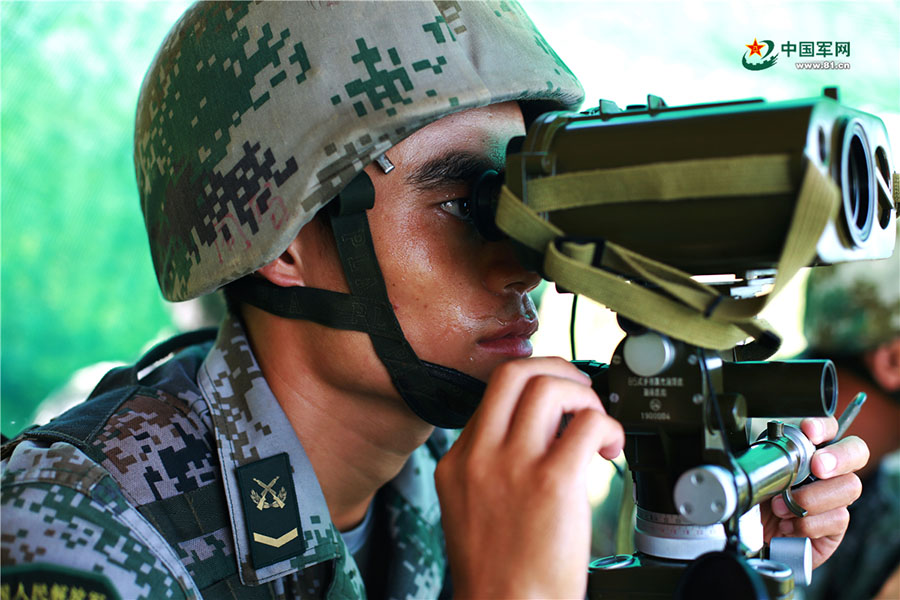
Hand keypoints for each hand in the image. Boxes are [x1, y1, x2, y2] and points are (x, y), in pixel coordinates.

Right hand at [435, 357, 624, 598]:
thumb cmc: (499, 572)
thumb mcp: (470, 507)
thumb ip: (491, 464)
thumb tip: (536, 432)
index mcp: (459, 461)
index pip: (492, 393)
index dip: (532, 385)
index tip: (555, 398)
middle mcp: (480, 456)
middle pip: (513, 373)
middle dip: (556, 369)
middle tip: (579, 392)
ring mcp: (513, 466)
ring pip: (549, 387)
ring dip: (584, 395)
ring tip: (595, 424)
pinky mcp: (552, 483)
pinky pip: (587, 425)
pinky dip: (607, 427)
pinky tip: (609, 450)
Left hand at [760, 417, 867, 568]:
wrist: (752, 538)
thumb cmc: (757, 500)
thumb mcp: (754, 475)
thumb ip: (763, 459)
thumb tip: (761, 452)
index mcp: (808, 450)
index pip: (829, 428)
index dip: (823, 426)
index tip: (808, 431)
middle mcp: (829, 471)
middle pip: (857, 451)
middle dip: (839, 456)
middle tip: (818, 466)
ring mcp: (837, 498)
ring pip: (848, 487)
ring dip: (811, 497)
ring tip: (780, 506)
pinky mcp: (837, 526)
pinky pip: (837, 519)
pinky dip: (809, 523)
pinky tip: (789, 526)